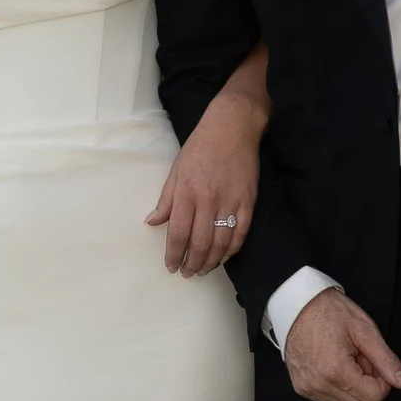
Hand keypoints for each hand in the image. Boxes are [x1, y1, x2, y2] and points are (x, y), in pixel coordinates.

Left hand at [148, 90, 260, 276]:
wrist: (233, 127)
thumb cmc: (200, 146)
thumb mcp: (176, 170)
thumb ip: (165, 199)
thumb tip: (152, 222)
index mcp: (186, 193)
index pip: (178, 233)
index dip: (174, 255)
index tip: (171, 267)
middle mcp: (208, 200)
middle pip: (200, 243)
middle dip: (192, 263)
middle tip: (187, 273)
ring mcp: (230, 202)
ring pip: (221, 243)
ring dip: (211, 262)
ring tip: (203, 270)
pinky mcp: (248, 201)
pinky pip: (241, 233)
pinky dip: (232, 250)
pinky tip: (224, 257)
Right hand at [282, 289, 400, 400]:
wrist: (297, 304)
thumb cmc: (330, 312)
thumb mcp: (365, 330)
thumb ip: (386, 360)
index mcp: (336, 371)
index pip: (375, 397)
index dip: (383, 380)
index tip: (374, 360)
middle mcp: (319, 385)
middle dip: (369, 384)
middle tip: (362, 358)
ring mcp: (308, 389)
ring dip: (354, 386)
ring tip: (346, 359)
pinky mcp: (302, 389)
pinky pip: (332, 400)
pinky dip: (340, 386)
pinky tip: (334, 364)